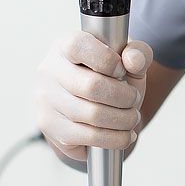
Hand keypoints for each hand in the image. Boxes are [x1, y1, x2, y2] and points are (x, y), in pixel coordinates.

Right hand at [35, 32, 152, 163]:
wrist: (89, 110)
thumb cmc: (108, 79)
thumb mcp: (127, 61)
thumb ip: (138, 53)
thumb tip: (133, 60)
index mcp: (64, 46)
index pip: (78, 46)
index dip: (107, 60)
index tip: (122, 71)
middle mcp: (49, 71)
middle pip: (91, 86)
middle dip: (124, 97)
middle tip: (134, 99)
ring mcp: (46, 100)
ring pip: (93, 115)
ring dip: (123, 120)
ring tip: (132, 117)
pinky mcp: (50, 127)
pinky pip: (89, 137)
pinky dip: (115, 138)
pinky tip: (125, 134)